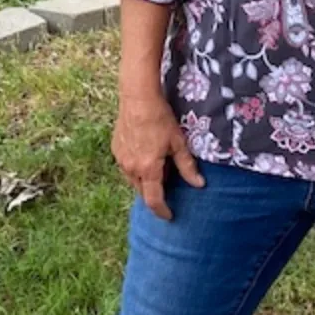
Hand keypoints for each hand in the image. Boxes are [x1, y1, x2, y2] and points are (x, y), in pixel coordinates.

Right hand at [113, 91, 202, 220]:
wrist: (138, 98)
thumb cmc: (161, 119)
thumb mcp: (178, 143)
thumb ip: (187, 166)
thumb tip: (199, 184)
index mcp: (148, 169)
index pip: (154, 200)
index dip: (162, 211)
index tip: (169, 216)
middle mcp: (131, 168)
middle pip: (143, 192)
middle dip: (155, 194)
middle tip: (168, 184)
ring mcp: (121, 160)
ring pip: (133, 180)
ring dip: (145, 181)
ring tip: (158, 168)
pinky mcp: (116, 150)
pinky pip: (126, 168)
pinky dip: (137, 169)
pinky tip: (146, 156)